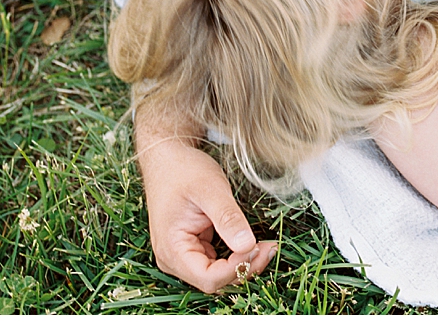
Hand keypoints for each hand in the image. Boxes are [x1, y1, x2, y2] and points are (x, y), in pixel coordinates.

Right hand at [141, 138, 276, 292]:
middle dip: (244, 267)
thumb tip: (248, 245)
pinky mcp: (192, 246)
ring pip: (217, 274)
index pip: (208, 278)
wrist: (167, 156)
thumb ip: (228, 218)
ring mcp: (182, 254)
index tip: (258, 246)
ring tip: (265, 246)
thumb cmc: (183, 170)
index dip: (236, 268)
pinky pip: (216, 261)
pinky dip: (236, 256)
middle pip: (214, 280)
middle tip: (270, 247)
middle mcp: (173, 259)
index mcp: (172, 250)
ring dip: (242, 264)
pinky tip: (252, 243)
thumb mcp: (210, 190)